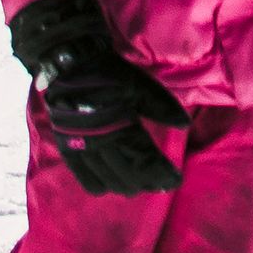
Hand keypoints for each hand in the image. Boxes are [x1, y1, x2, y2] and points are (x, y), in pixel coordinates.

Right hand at [8, 0, 191, 196]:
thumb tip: (185, 125)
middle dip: (148, 182)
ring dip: (126, 186)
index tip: (176, 180)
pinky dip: (99, 186)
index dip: (161, 173)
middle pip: (128, 175)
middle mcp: (100, 141)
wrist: (70, 65)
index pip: (146, 160)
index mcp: (121, 125)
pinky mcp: (68, 148)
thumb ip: (162, 107)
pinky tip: (110, 187)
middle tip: (162, 184)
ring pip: (108, 180)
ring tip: (140, 186)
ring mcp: (82, 147)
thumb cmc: (110, 74)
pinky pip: (84, 177)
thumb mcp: (140, 86)